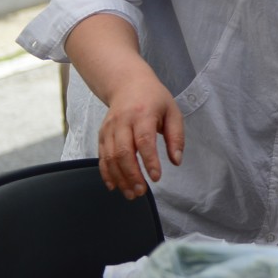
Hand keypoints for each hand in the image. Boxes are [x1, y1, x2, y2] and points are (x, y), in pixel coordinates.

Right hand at [98, 77, 183, 199]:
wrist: (127, 83)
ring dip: (120, 178)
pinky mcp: (101, 135)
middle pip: (124, 152)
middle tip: (142, 192)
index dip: (149, 161)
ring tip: (131, 193)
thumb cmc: (154, 99)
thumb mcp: (172, 112)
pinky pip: (101, 157)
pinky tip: (114, 185)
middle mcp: (122, 122)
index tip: (156, 177)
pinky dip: (106, 173)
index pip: (144, 140)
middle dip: (132, 175)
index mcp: (143, 114)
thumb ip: (176, 136)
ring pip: (110, 157)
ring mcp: (109, 129)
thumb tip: (176, 161)